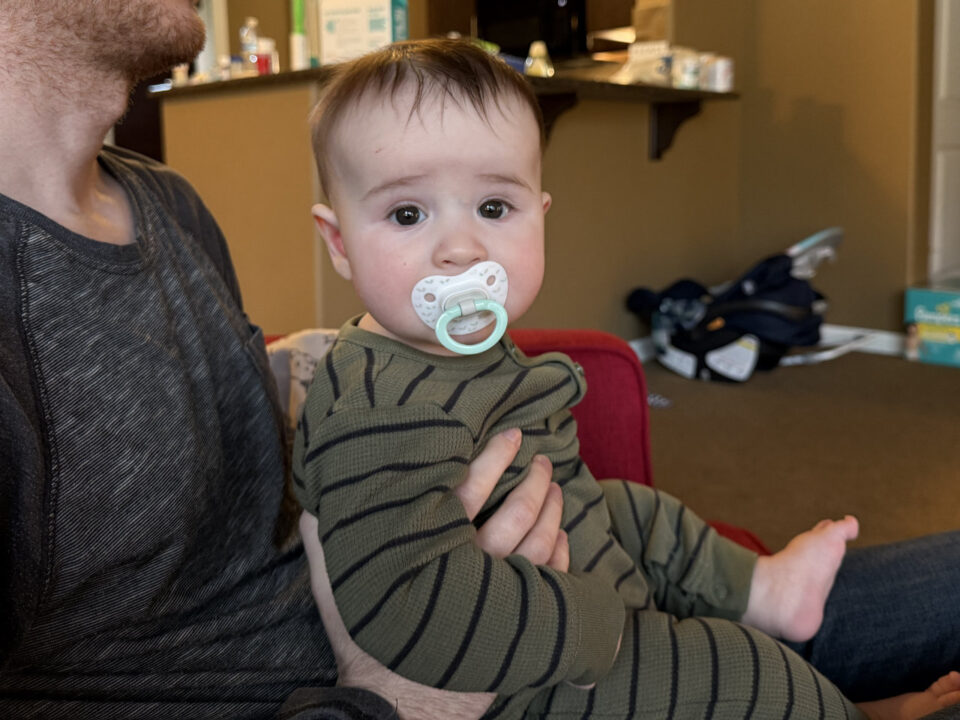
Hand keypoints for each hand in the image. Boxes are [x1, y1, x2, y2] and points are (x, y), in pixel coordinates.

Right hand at [301, 428, 566, 717]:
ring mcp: (500, 599)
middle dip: (534, 482)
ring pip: (540, 545)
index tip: (512, 435)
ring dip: (552, 511)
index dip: (493, 459)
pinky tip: (561, 535)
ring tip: (555, 489)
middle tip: (542, 460)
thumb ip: (328, 543)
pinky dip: (560, 554)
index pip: (470, 492)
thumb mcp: (340, 590)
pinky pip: (552, 582)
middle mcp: (472, 571)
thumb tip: (313, 504)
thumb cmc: (370, 643)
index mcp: (432, 551)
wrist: (399, 705)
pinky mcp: (517, 626)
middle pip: (515, 514)